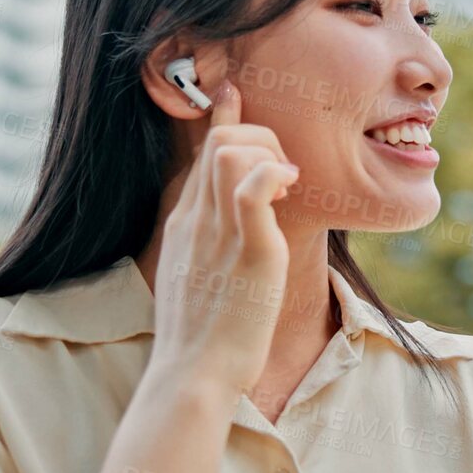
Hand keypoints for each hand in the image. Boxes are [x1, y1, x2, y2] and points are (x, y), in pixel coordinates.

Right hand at [147, 80, 300, 397]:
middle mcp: (196, 220)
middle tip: (283, 167)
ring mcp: (219, 232)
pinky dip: (273, 171)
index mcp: (183, 226)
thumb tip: (233, 237)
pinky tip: (289, 185)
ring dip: (267, 151)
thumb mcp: (196, 283)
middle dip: (256, 135)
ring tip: (286, 182)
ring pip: (231, 153)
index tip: (234, 96)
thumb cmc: (201, 341)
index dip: (223, 122)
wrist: (191, 376)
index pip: (201, 156)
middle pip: (217, 144)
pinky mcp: (249, 249)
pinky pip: (252, 186)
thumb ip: (209, 250)